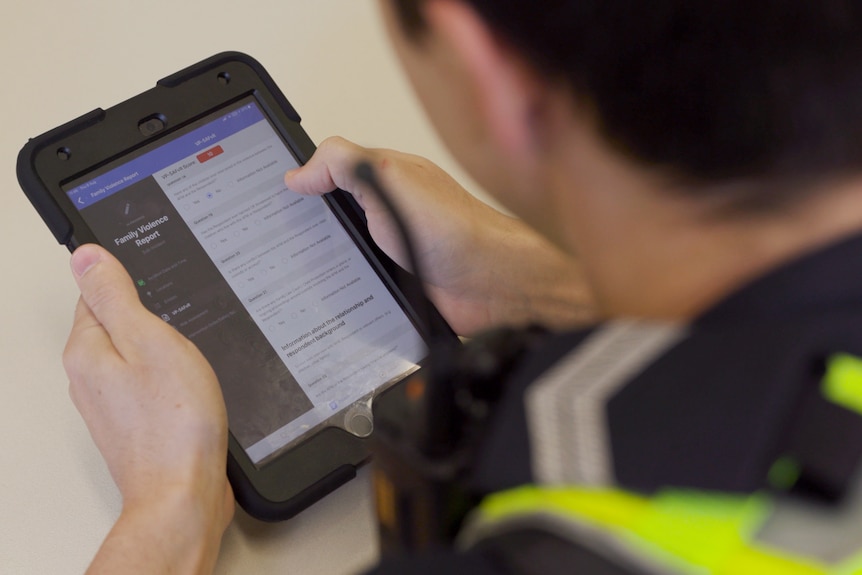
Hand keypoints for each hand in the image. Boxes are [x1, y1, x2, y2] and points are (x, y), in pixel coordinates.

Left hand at [64, 244, 231, 573]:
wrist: (184, 492)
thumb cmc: (173, 423)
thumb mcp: (150, 340)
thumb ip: (116, 295)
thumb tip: (86, 256)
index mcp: (87, 351)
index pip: (95, 294)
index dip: (131, 283)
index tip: (159, 288)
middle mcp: (90, 378)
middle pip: (114, 325)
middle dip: (148, 318)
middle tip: (179, 323)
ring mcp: (111, 404)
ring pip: (133, 356)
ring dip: (160, 350)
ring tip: (186, 356)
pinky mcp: (134, 424)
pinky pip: (147, 385)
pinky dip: (168, 378)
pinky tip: (188, 385)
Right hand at [286, 137, 596, 334]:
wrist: (494, 285)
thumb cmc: (456, 230)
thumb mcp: (390, 179)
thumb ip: (343, 164)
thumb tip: (298, 172)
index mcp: (379, 180)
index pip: (326, 175)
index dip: (298, 184)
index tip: (263, 198)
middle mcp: (382, 215)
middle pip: (326, 221)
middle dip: (298, 233)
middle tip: (266, 246)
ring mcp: (387, 253)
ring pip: (337, 258)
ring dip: (318, 269)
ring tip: (285, 280)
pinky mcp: (393, 287)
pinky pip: (355, 290)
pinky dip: (340, 297)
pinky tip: (322, 306)